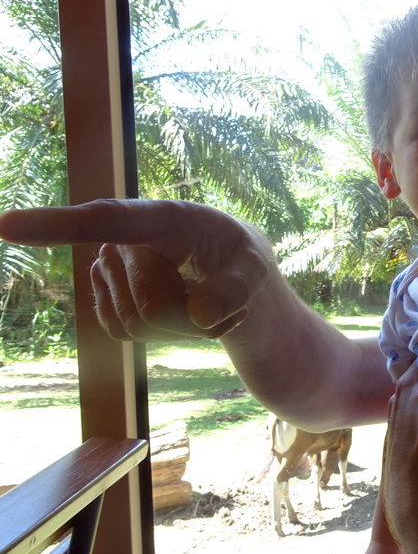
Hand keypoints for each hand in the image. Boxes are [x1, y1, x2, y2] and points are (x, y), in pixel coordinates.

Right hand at [0, 199, 274, 339]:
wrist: (227, 270)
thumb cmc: (240, 257)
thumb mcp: (256, 267)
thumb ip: (238, 287)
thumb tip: (201, 314)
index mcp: (162, 217)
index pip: (105, 220)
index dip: (57, 224)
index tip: (7, 226)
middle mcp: (124, 240)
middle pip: (150, 306)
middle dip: (194, 318)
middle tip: (224, 298)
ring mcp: (109, 272)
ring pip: (138, 325)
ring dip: (184, 327)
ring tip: (203, 299)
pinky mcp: (106, 302)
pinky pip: (128, 335)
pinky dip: (168, 335)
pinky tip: (185, 313)